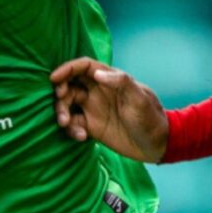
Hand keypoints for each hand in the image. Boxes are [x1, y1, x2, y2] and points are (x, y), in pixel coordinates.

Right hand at [49, 58, 170, 161]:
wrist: (157, 145)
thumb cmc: (151, 118)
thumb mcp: (140, 99)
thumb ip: (121, 83)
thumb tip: (97, 74)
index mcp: (109, 79)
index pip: (84, 67)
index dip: (67, 69)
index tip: (54, 78)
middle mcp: (98, 92)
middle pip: (70, 84)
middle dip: (60, 91)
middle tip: (61, 100)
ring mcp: (93, 110)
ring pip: (68, 104)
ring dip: (61, 112)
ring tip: (65, 123)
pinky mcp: (91, 127)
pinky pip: (73, 124)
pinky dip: (71, 129)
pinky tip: (81, 137)